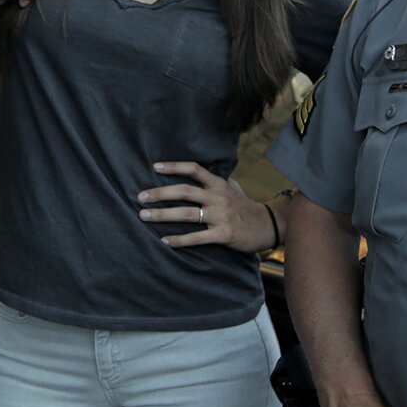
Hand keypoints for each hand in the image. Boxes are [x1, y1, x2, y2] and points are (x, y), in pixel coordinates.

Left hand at [136, 161, 276, 250]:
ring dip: (163, 215)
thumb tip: (193, 174)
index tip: (155, 167)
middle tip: (140, 197)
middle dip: (160, 193)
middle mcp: (218, 197)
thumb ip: (213, 182)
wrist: (267, 225)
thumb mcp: (232, 188)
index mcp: (219, 184)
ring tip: (144, 216)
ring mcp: (221, 216)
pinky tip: (164, 240)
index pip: (194, 170)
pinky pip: (197, 237)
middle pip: (184, 191)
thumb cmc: (245, 207)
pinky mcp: (223, 234)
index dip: (175, 166)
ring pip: (187, 213)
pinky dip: (180, 240)